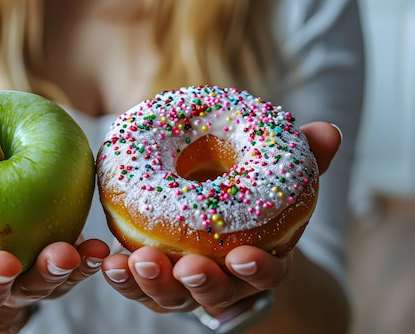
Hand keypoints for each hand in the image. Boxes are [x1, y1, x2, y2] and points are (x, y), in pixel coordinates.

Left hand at [101, 121, 341, 313]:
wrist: (219, 226)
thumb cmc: (248, 203)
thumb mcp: (276, 183)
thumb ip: (303, 161)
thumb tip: (326, 131)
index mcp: (257, 262)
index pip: (266, 275)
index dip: (259, 270)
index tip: (245, 256)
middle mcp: (222, 283)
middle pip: (213, 294)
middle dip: (199, 282)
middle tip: (185, 267)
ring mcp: (183, 286)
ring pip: (167, 296)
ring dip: (149, 282)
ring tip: (131, 262)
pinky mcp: (150, 281)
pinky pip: (133, 285)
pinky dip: (118, 274)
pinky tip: (102, 258)